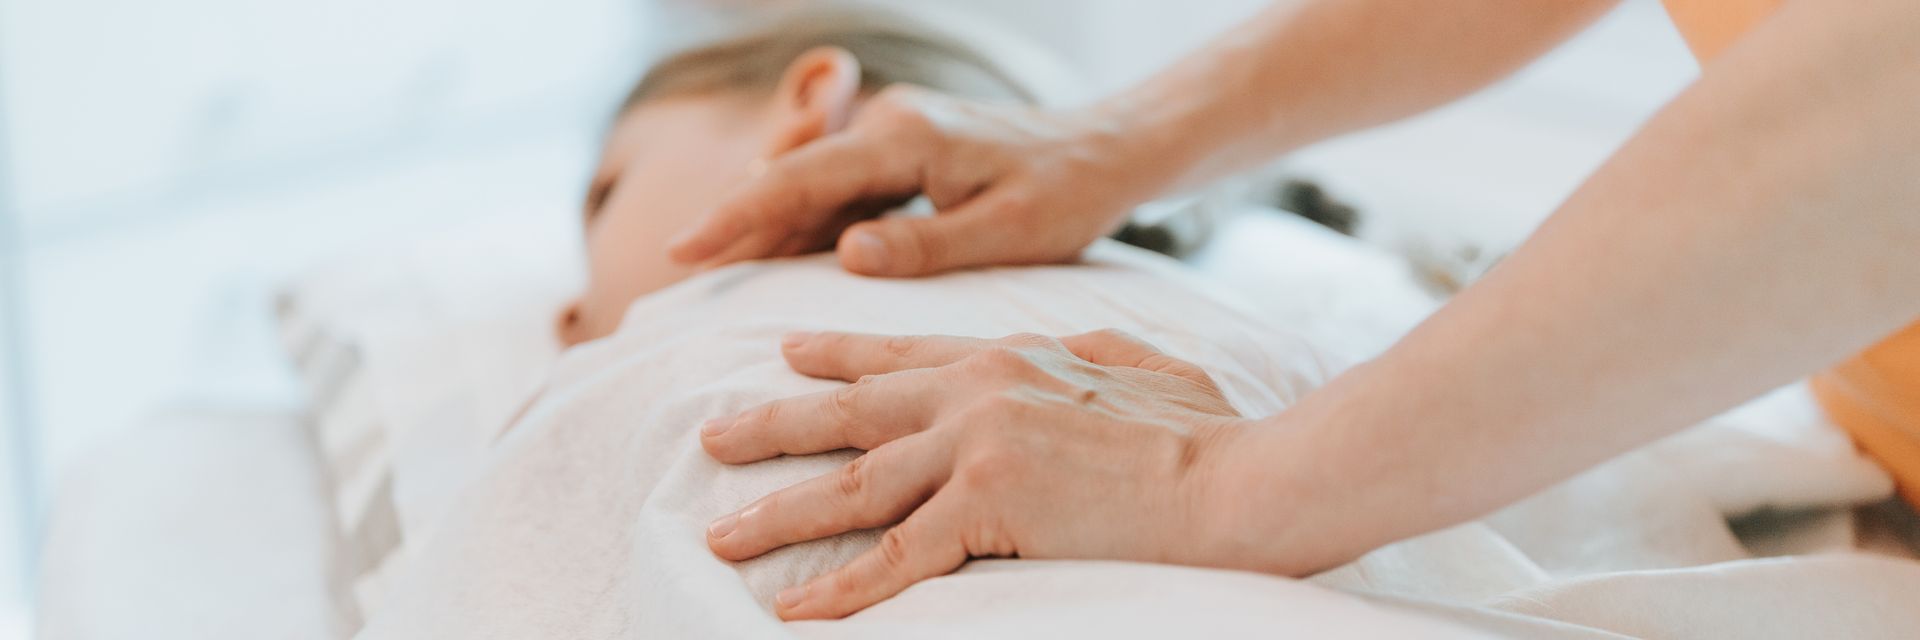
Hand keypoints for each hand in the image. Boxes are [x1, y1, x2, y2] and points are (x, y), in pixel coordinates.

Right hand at [666, 86, 1168, 276]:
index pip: (801, 179)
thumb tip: (845, 253)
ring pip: (809, 184)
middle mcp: (889, 123)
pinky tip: (782, 262)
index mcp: (906, 137)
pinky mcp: (899, 151)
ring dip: (768, 227)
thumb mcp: (1009, 232)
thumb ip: (926, 245)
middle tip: (683, 274)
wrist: (1107, 152)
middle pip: (790, 177)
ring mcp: (891, 132)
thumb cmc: (1067, 194)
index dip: (737, 216)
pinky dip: (806, 224)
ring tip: (716, 274)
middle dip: (735, 222)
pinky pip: (836, 189)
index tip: (684, 250)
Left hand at [699, 330, 1253, 619]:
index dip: (837, 354)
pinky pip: (897, 557)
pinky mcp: (989, 506)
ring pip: (855, 486)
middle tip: (711, 438)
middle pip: (852, 412)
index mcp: (1011, 357)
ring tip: (722, 534)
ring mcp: (978, 445)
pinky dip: (841, 587)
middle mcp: (979, 391)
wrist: (1239, 479)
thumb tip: (1066, 351)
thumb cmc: (1207, 430)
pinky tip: (797, 608)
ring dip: (780, 513)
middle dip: (773, 426)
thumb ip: (1083, 351)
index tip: (786, 354)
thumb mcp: (1138, 362)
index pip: (903, 355)